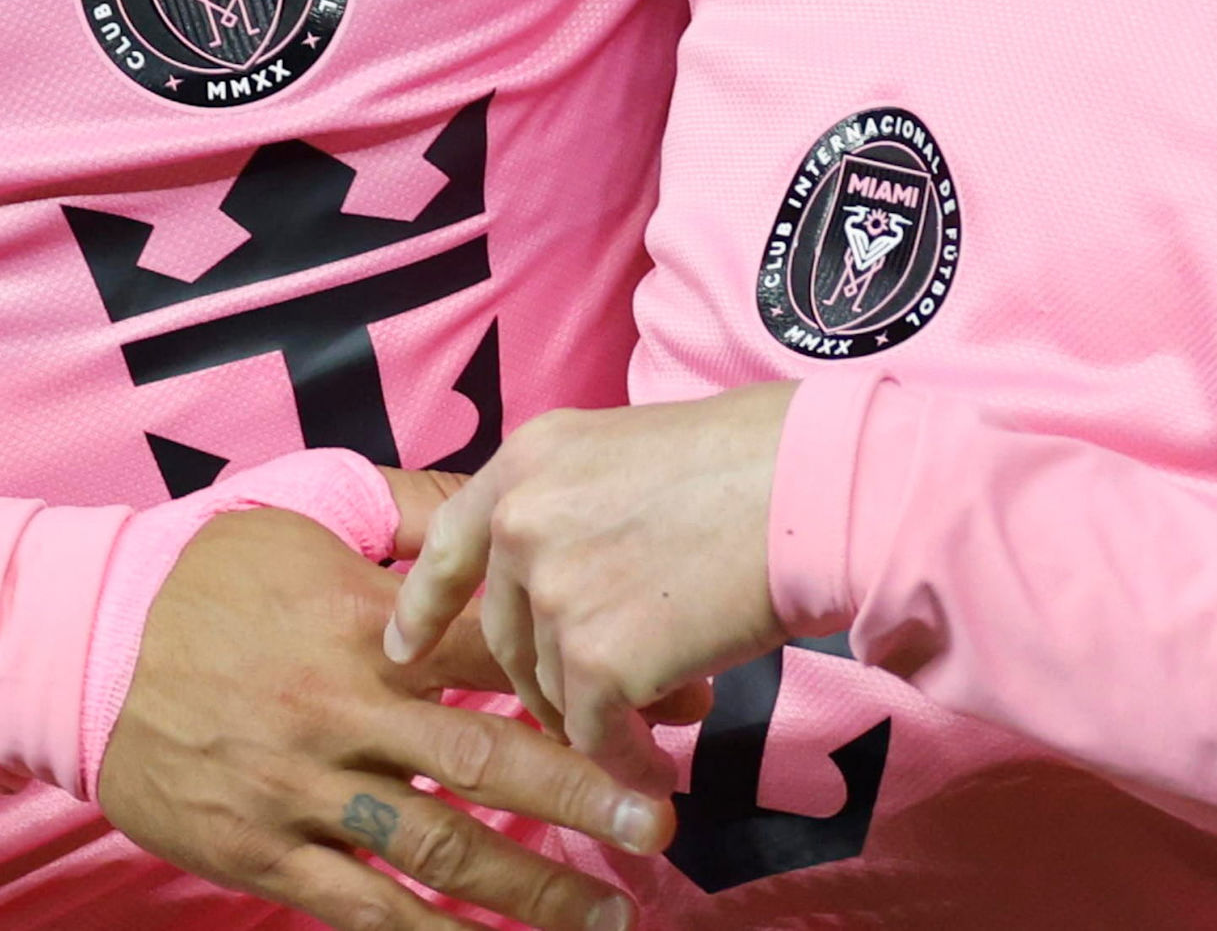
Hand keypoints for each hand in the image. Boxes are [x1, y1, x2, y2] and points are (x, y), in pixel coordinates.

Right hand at [95, 505, 666, 930]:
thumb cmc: (204, 574)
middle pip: (489, 757)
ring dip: (533, 887)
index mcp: (364, 623)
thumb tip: (501, 506)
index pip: (499, 651)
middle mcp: (344, 710)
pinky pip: (364, 907)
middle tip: (661, 823)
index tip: (674, 701)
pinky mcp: (264, 852)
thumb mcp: (306, 512)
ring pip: (440, 847)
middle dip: (586, 793)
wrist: (78, 647)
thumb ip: (411, 511)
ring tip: (609, 912)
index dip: (590, 675)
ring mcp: (304, 789)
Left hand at [383, 389, 793, 777]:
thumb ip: (579, 505)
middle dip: (548, 676)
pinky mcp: (598, 659)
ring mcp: (555, 592)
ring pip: (553, 687)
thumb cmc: (753, 459)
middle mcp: (523, 521)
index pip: (446, 544)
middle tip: (599, 696)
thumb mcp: (630, 449)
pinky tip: (658, 768)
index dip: (422, 606)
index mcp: (528, 461)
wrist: (813, 489)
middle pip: (507, 632)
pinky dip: (626, 760)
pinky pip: (595, 735)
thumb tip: (575, 570)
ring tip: (658, 716)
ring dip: (599, 716)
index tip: (402, 647)